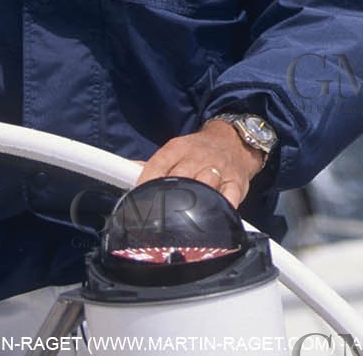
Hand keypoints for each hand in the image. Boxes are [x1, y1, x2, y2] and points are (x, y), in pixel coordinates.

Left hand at [135, 120, 264, 207]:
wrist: (234, 141)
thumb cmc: (198, 152)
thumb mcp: (175, 150)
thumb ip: (153, 166)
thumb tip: (126, 173)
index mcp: (178, 148)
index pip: (157, 166)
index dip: (145, 184)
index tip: (137, 202)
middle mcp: (198, 157)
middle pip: (180, 178)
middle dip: (167, 198)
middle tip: (157, 217)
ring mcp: (219, 169)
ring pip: (205, 186)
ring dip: (193, 203)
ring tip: (183, 220)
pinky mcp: (236, 182)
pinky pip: (230, 197)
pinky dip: (221, 208)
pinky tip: (212, 219)